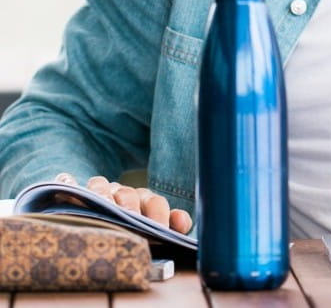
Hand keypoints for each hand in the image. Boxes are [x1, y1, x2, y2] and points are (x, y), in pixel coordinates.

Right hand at [55, 173, 192, 233]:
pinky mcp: (74, 191)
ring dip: (103, 195)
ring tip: (104, 205)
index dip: (160, 215)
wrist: (103, 208)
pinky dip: (68, 181)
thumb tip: (183, 225)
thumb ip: (171, 223)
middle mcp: (122, 192)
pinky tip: (67, 180)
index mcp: (144, 199)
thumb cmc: (132, 222)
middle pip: (129, 195)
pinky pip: (69, 182)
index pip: (155, 203)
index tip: (161, 230)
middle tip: (131, 220)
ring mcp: (99, 191)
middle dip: (131, 208)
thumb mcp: (152, 223)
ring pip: (101, 188)